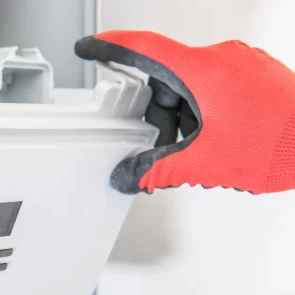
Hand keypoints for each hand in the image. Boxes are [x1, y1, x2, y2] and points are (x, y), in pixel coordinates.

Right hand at [76, 31, 294, 193]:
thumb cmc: (283, 144)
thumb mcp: (207, 163)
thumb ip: (160, 170)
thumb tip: (132, 175)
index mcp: (204, 71)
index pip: (145, 48)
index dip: (112, 47)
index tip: (92, 46)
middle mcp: (223, 58)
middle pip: (169, 76)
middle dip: (161, 112)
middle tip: (165, 141)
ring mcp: (243, 62)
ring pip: (194, 83)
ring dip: (187, 114)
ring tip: (203, 146)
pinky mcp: (257, 72)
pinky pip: (218, 83)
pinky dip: (207, 108)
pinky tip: (220, 136)